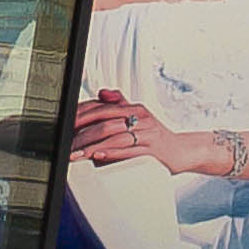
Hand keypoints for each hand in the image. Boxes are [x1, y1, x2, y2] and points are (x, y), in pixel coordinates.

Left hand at [72, 89, 244, 176]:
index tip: (64, 125)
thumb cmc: (157, 137)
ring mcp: (147, 134)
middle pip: (104, 122)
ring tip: (76, 154)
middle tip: (66, 144)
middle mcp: (141, 118)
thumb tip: (102, 93)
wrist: (184, 151)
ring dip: (92, 146)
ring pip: (114, 137)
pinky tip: (98, 155)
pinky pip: (129, 150)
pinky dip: (111, 153)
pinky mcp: (153, 150)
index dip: (80, 116)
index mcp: (134, 108)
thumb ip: (120, 104)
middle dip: (81, 133)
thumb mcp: (139, 117)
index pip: (101, 108)